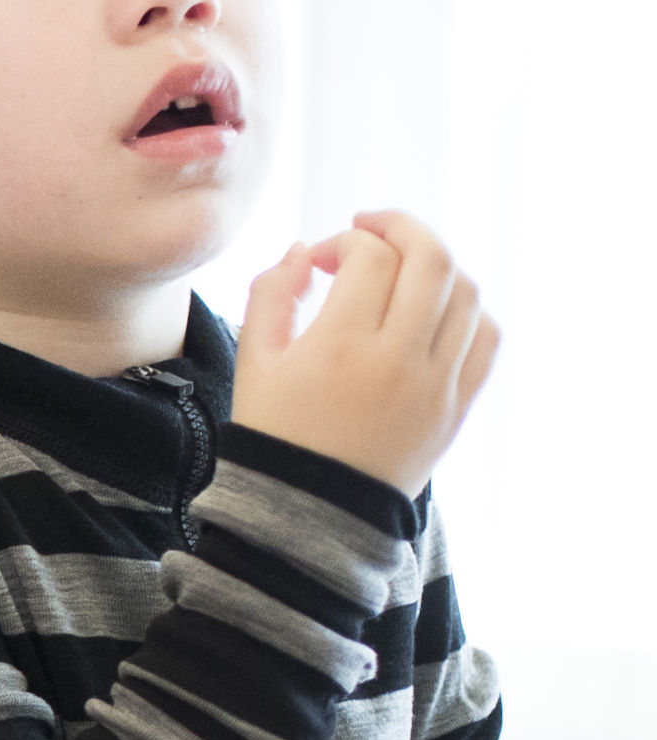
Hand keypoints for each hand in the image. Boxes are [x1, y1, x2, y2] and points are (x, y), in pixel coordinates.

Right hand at [231, 211, 497, 494]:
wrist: (313, 512)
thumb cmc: (276, 433)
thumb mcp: (253, 363)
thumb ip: (272, 294)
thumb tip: (306, 249)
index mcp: (340, 347)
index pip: (369, 256)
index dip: (344, 242)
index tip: (321, 261)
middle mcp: (398, 360)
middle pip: (431, 258)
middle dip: (401, 227)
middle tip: (373, 229)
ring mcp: (436, 383)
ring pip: (467, 291)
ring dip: (435, 265)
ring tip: (403, 269)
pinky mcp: (458, 405)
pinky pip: (486, 337)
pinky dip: (468, 309)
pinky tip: (433, 310)